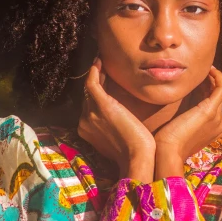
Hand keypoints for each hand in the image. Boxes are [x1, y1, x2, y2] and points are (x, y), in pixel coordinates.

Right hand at [77, 58, 155, 180]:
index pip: (89, 108)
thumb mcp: (119, 140)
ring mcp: (90, 113)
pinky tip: (99, 62)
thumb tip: (121, 122)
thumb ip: (113, 129)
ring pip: (90, 89)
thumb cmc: (135, 153)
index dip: (96, 94)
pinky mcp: (101, 105)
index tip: (103, 82)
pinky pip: (92, 83)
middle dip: (96, 82)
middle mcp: (84, 122)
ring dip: (95, 74)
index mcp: (87, 131)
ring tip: (101, 62)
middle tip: (102, 67)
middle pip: (88, 97)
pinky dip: (94, 71)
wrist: (137, 158)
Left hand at [153, 65, 221, 177]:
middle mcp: (219, 123)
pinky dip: (217, 77)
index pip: (212, 104)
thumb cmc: (167, 143)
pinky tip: (209, 69)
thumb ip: (183, 117)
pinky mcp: (211, 111)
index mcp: (212, 128)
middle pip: (216, 96)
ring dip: (212, 78)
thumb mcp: (178, 127)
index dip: (205, 89)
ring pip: (219, 91)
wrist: (167, 152)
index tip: (193, 81)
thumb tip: (177, 102)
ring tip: (202, 69)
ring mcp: (217, 117)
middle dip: (208, 82)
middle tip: (196, 72)